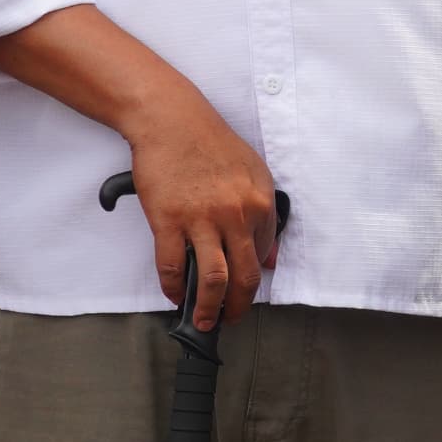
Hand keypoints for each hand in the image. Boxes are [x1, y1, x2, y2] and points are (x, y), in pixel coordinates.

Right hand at [123, 86, 284, 330]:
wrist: (172, 121)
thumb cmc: (210, 143)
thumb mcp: (253, 172)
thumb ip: (264, 214)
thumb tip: (271, 257)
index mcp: (260, 202)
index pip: (264, 255)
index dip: (254, 280)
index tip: (244, 292)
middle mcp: (236, 214)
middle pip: (244, 276)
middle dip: (238, 307)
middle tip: (231, 320)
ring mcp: (202, 220)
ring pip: (212, 280)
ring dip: (209, 309)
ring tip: (204, 321)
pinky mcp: (169, 221)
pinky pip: (173, 267)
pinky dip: (173, 288)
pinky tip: (174, 294)